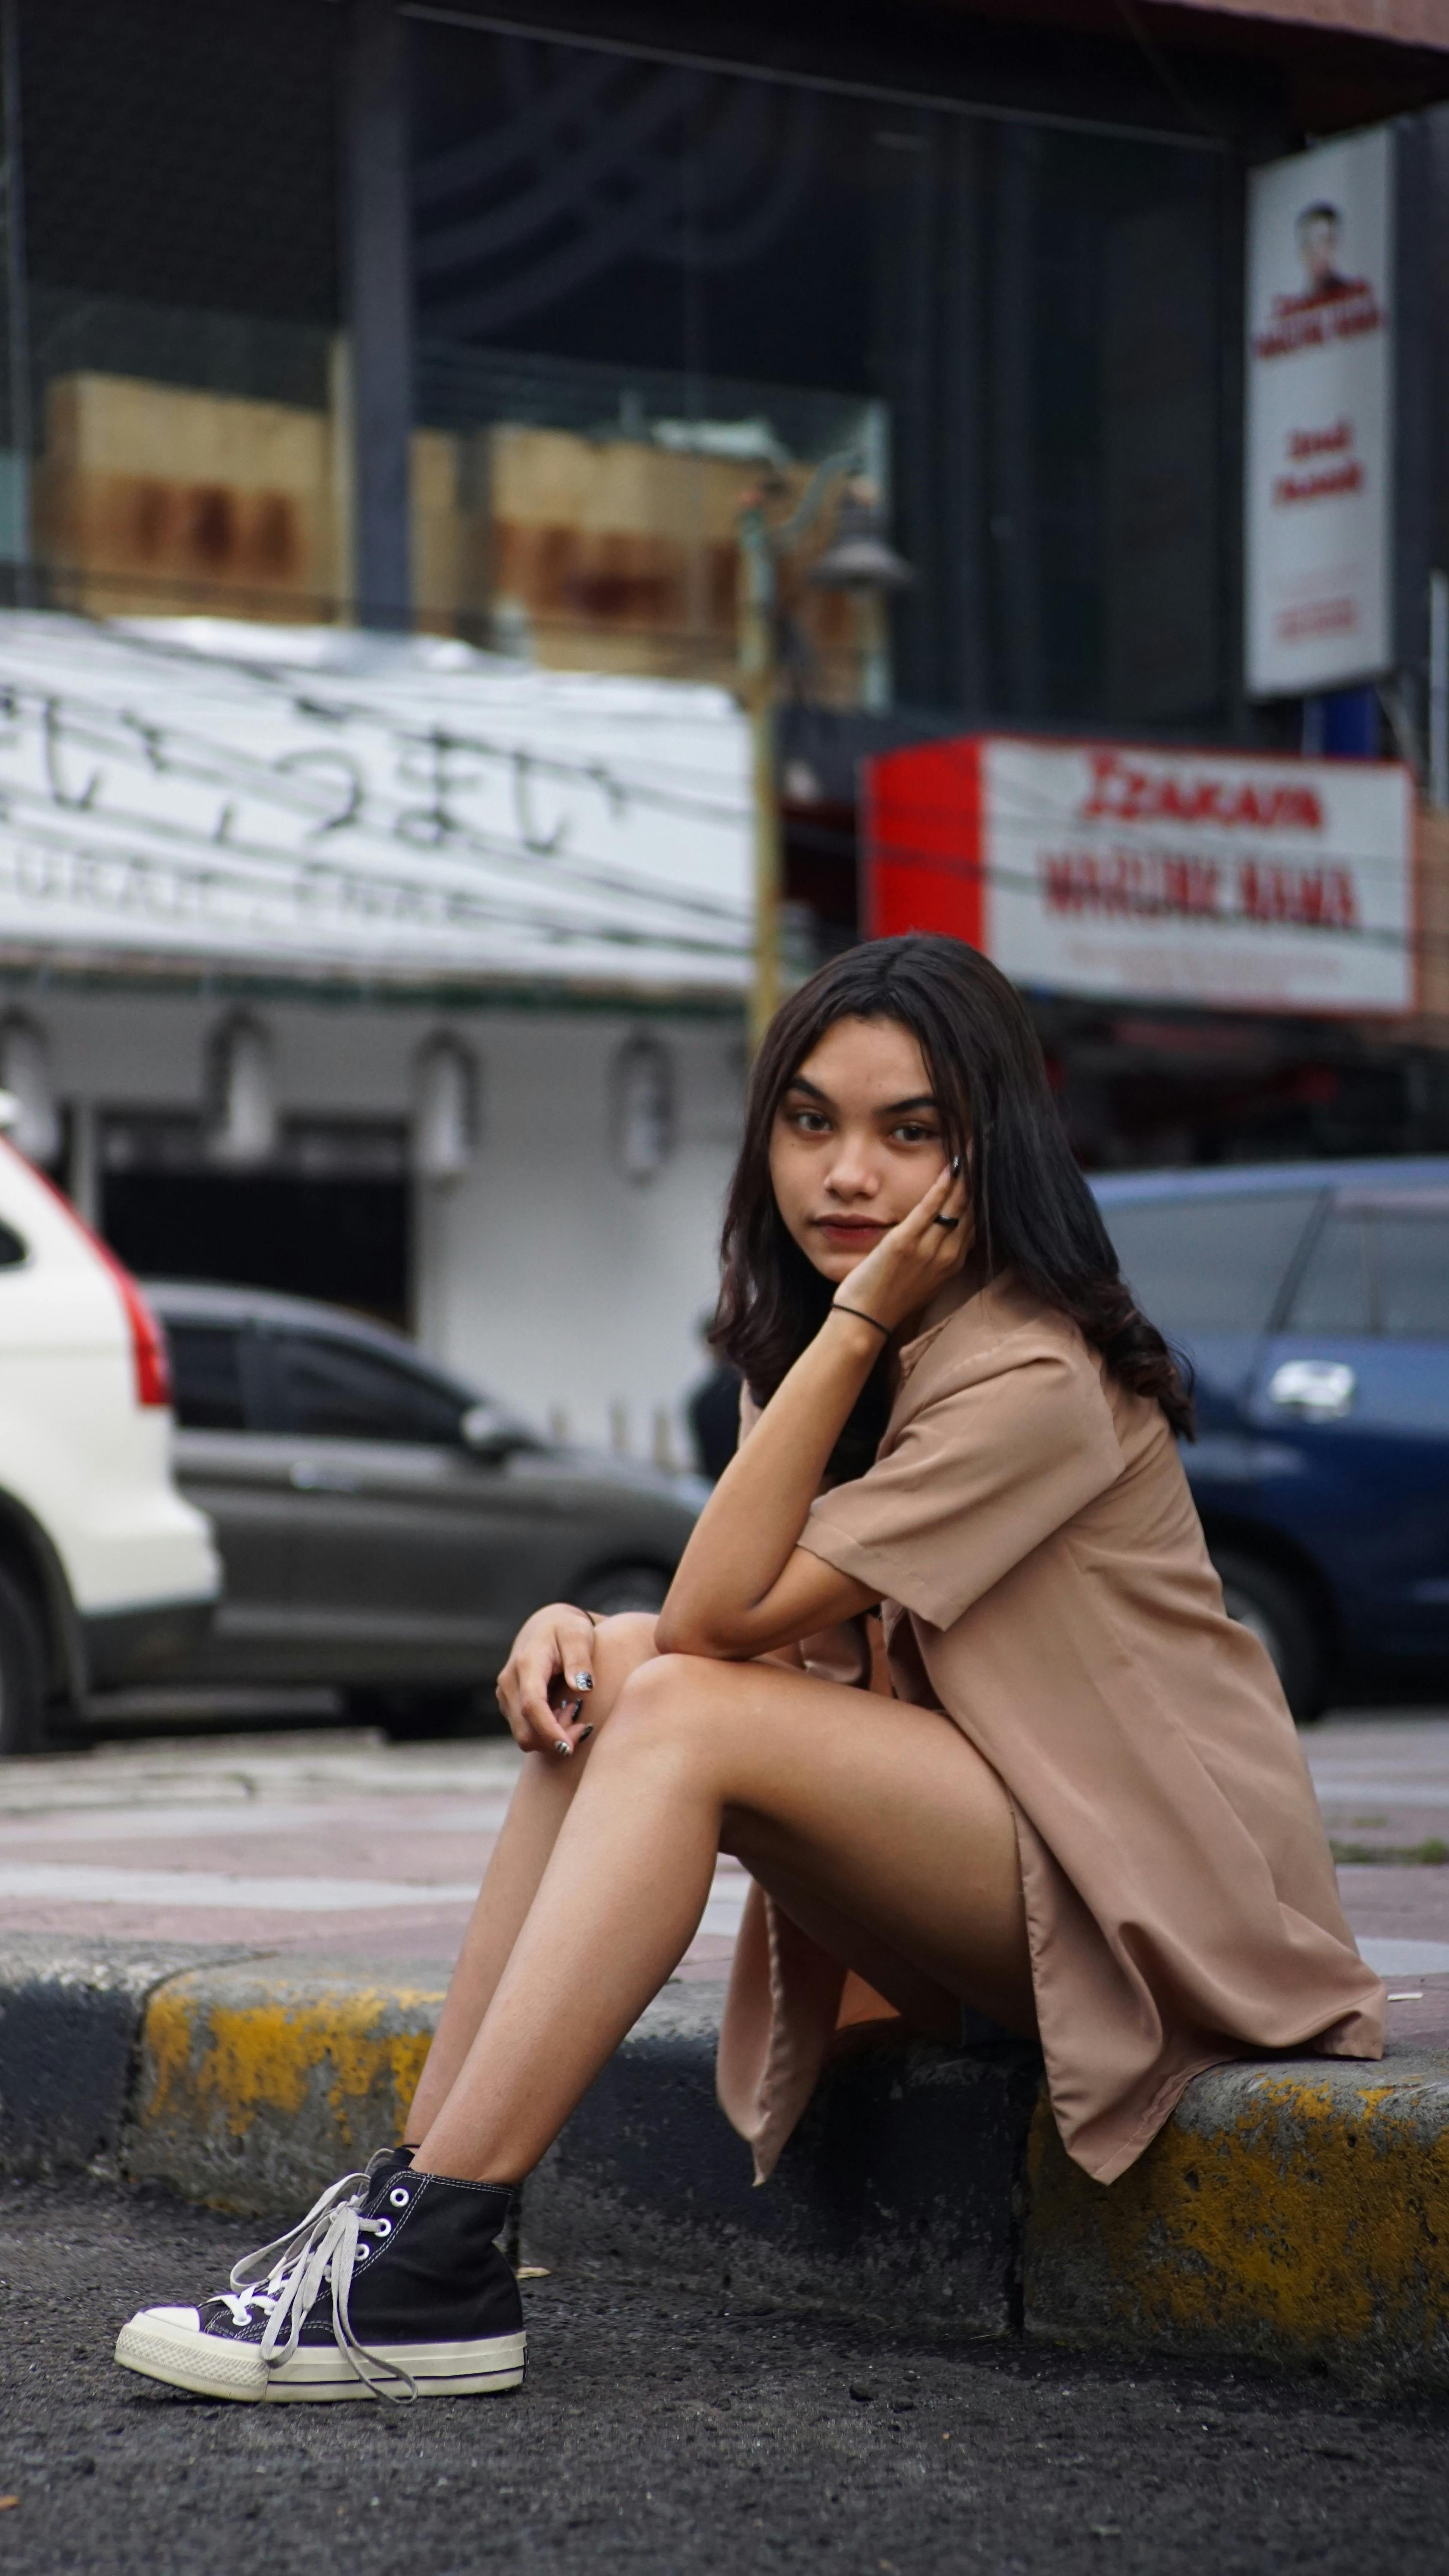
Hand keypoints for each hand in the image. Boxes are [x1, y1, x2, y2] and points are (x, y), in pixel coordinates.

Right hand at [496, 1601, 597, 1755]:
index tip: (570, 1747)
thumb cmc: (567, 1629)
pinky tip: (564, 1714)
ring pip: (524, 1735)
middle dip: (554, 1740)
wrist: (546, 1625)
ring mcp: (506, 1695)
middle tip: (583, 1727)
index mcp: (526, 1664)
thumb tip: (583, 1688)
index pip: (532, 1705)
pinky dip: (546, 1732)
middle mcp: (509, 1682)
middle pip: (525, 1730)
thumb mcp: (578, 1635)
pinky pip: (525, 1730)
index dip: (549, 1731)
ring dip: (551, 1737)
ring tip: (575, 1714)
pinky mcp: (509, 1704)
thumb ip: (580, 1660)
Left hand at [829, 1161, 969, 1337]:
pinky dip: (941, 1186)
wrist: (865, 1321)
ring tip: (973, 1145)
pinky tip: (950, 1166)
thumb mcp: (923, 1277)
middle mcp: (947, 1255)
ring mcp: (928, 1250)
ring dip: (966, 1173)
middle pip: (972, 1207)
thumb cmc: (888, 1297)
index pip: (975, 1218)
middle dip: (980, 1175)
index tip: (987, 1166)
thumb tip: (945, 1231)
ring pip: (956, 1204)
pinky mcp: (904, 1244)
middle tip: (985, 1144)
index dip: (983, 1190)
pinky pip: (929, 1209)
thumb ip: (937, 1253)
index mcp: (952, 1262)